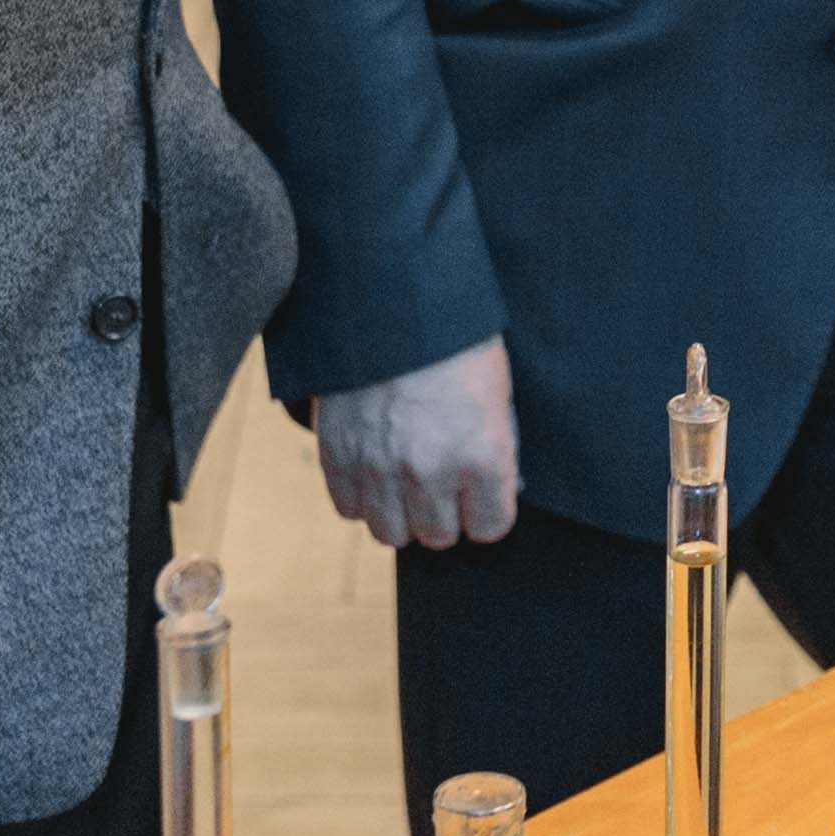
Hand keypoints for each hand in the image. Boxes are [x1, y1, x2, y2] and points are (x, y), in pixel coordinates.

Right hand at [318, 338, 522, 548]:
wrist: (391, 298)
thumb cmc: (455, 343)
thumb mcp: (497, 394)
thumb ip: (496, 451)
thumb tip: (496, 492)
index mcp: (481, 455)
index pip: (490, 527)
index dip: (487, 510)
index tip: (480, 493)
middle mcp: (430, 471)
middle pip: (438, 537)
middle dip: (444, 514)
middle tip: (441, 483)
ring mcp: (379, 467)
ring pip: (391, 533)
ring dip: (401, 512)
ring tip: (405, 480)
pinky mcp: (337, 456)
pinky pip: (350, 508)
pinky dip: (363, 495)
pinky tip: (375, 469)